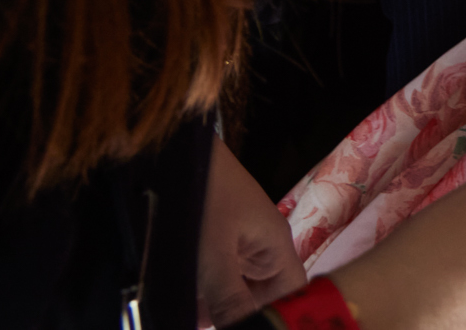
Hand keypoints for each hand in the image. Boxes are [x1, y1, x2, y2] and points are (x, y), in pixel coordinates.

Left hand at [197, 136, 305, 326]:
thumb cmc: (202, 196)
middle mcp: (262, 250)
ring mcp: (237, 246)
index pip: (291, 295)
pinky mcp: (214, 244)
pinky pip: (215, 280)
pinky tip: (179, 304)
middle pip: (260, 297)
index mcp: (276, 248)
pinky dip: (199, 296)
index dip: (278, 316)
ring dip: (213, 308)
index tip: (252, 326)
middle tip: (205, 323)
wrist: (173, 153)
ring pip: (234, 291)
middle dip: (236, 316)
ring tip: (188, 316)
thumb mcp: (213, 256)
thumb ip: (230, 300)